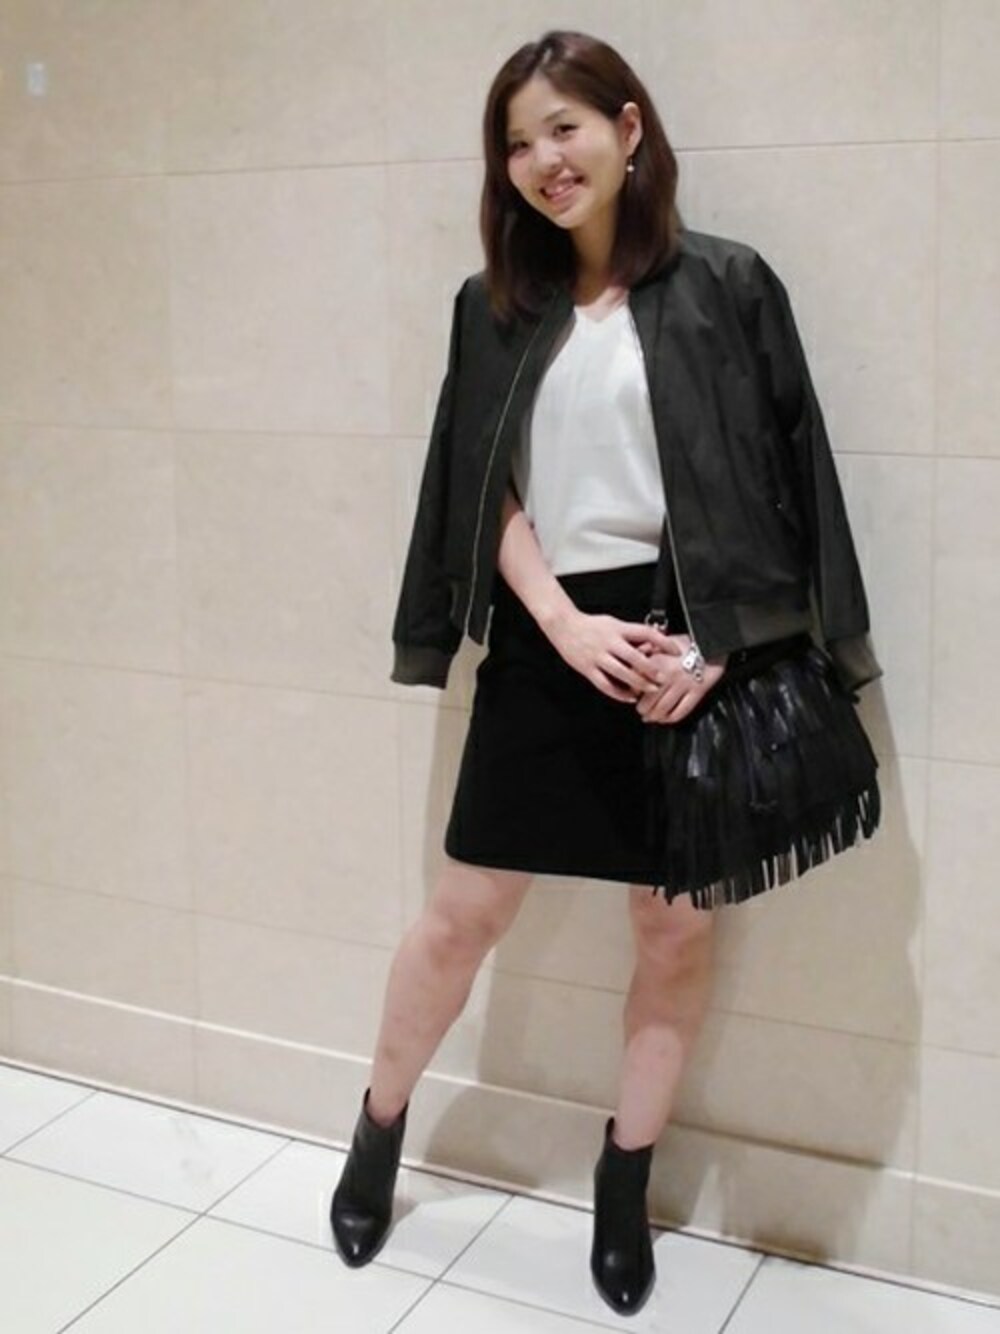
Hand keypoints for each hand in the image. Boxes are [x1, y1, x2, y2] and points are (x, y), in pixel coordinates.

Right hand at [543, 608, 679, 702]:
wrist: (563, 625)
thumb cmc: (591, 624)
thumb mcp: (613, 623)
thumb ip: (630, 634)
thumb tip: (652, 643)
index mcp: (618, 629)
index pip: (646, 633)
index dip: (663, 642)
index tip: (675, 651)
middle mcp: (609, 642)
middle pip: (635, 657)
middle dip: (651, 669)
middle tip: (663, 678)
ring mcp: (597, 656)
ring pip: (621, 673)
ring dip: (638, 683)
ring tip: (650, 689)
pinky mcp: (587, 668)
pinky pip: (605, 684)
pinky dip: (618, 693)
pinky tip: (629, 697)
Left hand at [635, 634, 727, 723]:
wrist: (711, 643)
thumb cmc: (686, 643)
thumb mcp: (662, 643)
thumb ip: (645, 652)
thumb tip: (633, 666)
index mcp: (657, 661)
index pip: (637, 684)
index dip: (633, 694)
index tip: (634, 696)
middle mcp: (668, 674)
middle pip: (648, 702)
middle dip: (642, 710)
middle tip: (642, 710)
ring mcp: (683, 684)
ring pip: (663, 710)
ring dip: (654, 717)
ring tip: (651, 717)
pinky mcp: (697, 691)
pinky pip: (680, 711)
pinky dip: (670, 719)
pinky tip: (666, 718)